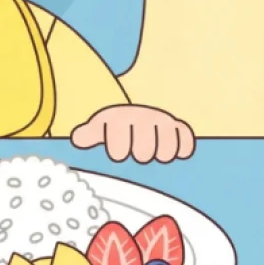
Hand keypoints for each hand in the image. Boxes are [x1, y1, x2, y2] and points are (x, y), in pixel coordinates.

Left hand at [70, 104, 194, 162]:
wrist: (136, 109)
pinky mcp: (179, 126)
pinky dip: (181, 148)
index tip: (119, 150)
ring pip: (165, 152)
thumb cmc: (115, 126)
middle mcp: (143, 117)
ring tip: (152, 151)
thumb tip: (78, 138)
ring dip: (159, 155)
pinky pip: (186, 141)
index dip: (118, 152)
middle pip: (143, 154)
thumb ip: (88, 134)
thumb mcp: (99, 128)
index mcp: (120, 118)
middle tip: (136, 151)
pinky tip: (172, 150)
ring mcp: (162, 121)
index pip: (119, 148)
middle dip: (139, 155)